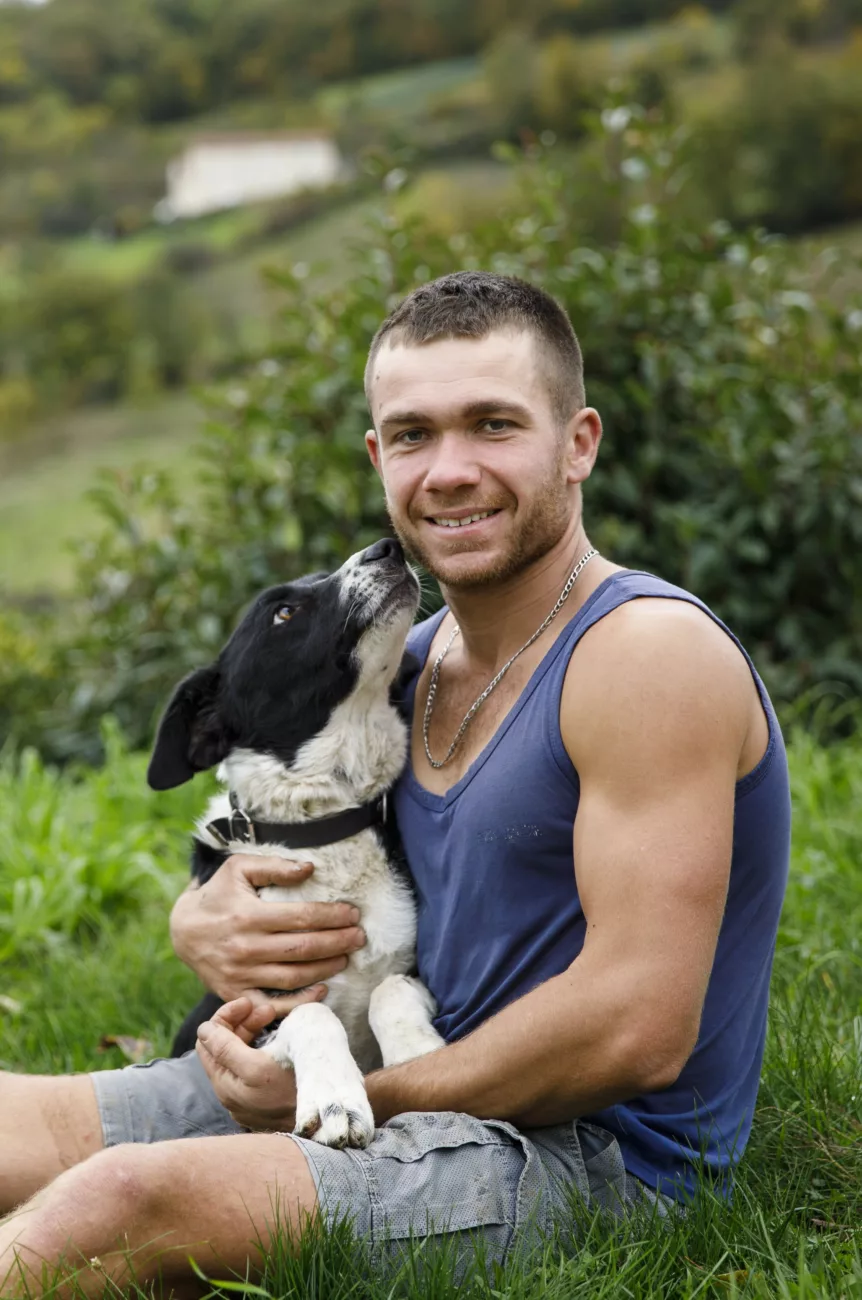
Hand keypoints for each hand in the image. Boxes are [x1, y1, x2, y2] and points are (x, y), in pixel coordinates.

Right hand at [169, 855, 365, 1015]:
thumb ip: (274, 867)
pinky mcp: (236, 994)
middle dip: (338, 943)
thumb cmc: (218, 894)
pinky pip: (272, 1005)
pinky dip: (299, 1002)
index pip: (302, 917)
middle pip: (303, 948)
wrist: (182, 930)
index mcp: (248, 915)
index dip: (332, 916)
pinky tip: (321, 990)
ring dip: (325, 969)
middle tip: (359, 938)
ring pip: (293, 977)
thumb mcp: (239, 868)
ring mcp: (240, 974)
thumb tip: (309, 868)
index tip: (353, 914)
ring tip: (345, 958)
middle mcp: (245, 947)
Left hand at [196, 999, 297, 1130]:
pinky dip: (257, 1049)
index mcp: (225, 1083)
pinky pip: (249, 1067)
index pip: (208, 1039)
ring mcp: (244, 1098)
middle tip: (269, 1010)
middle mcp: (229, 1093)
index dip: (227, 1016)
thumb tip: (203, 1030)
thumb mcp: (258, 1066)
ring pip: (238, 1054)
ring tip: (276, 1019)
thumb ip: (226, 1047)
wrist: (322, 1122)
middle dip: (241, 1021)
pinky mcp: (259, 1101)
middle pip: (223, 1045)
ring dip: (252, 1031)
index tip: (251, 1003)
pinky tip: (276, 1041)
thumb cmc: (293, 1091)